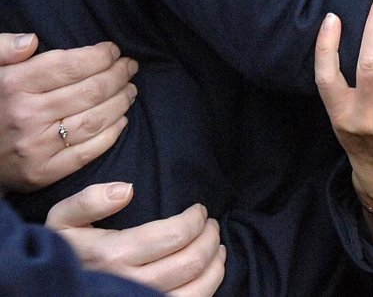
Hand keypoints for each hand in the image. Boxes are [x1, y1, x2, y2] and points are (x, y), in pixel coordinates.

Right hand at [0, 35, 137, 191]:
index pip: (71, 65)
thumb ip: (4, 48)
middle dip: (119, 75)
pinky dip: (111, 134)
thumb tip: (32, 41)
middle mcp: (25, 116)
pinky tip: (121, 119)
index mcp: (13, 85)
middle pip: (90, 91)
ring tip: (130, 89)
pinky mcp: (41, 173)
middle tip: (129, 67)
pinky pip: (87, 152)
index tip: (114, 51)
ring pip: (95, 119)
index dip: (101, 56)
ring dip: (121, 102)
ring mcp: (34, 148)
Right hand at [46, 183, 225, 296]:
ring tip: (217, 245)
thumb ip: (89, 200)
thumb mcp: (62, 220)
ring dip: (215, 263)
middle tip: (211, 224)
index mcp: (112, 256)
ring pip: (196, 288)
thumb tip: (126, 190)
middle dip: (209, 237)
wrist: (50, 288)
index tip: (199, 210)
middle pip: (189, 260)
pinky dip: (209, 285)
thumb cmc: (64, 250)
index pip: (174, 235)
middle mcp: (128, 284)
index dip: (195, 219)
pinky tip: (211, 269)